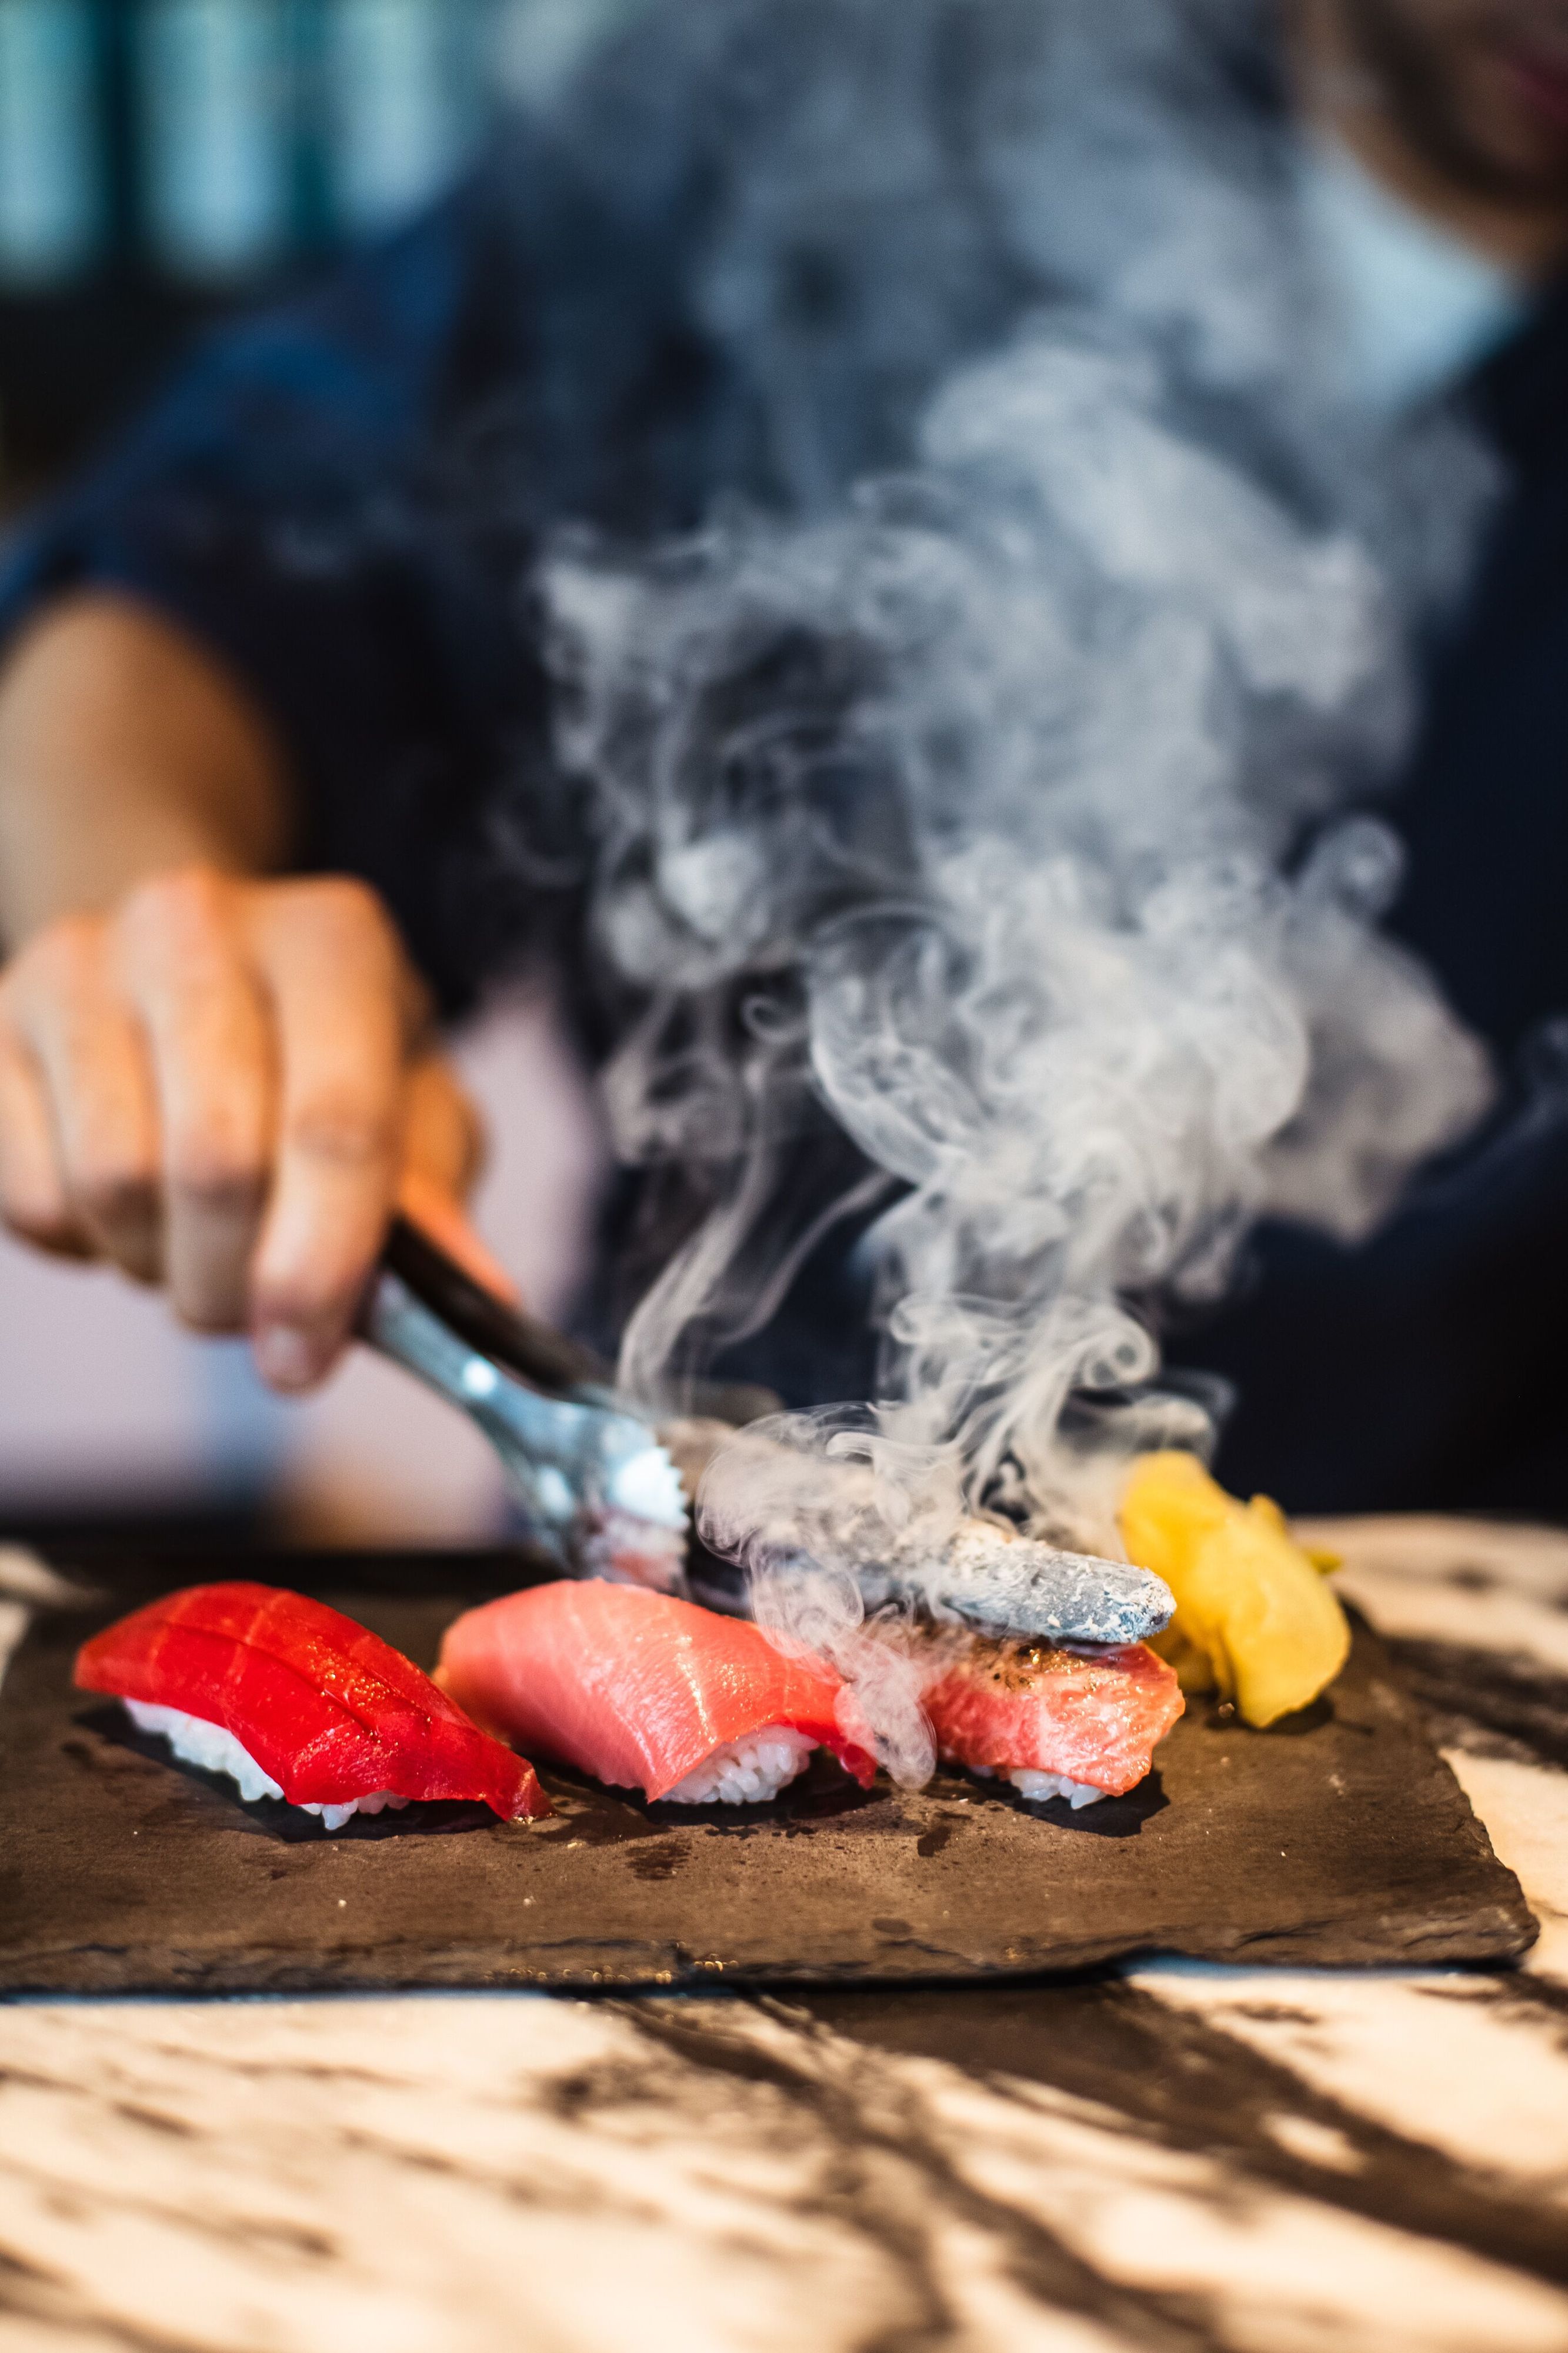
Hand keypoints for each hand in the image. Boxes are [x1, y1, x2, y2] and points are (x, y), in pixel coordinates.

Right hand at [0, 864, 510, 1389]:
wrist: (189, 964)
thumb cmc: (322, 1052)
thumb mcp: (411, 1106)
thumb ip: (434, 1196)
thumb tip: (476, 1290)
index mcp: (332, 939)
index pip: (336, 1122)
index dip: (323, 1263)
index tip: (306, 1355)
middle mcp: (200, 922)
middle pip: (217, 1162)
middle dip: (237, 1281)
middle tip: (255, 1314)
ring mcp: (81, 960)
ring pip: (114, 1183)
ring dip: (160, 1265)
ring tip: (196, 1246)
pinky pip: (31, 1195)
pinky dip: (84, 1243)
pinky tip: (129, 1208)